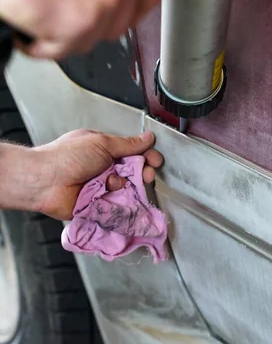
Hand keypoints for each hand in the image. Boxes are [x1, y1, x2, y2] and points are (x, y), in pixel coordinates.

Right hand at [0, 0, 161, 58]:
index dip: (126, 11)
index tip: (112, 15)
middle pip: (118, 24)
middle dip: (91, 23)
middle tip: (64, 7)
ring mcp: (106, 0)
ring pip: (90, 40)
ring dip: (64, 33)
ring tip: (42, 8)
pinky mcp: (79, 24)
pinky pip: (63, 50)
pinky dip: (41, 43)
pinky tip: (30, 22)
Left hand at [31, 130, 162, 219]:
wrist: (45, 181)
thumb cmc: (67, 157)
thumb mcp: (102, 143)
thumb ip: (127, 144)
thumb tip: (147, 138)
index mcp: (103, 149)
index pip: (132, 152)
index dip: (145, 156)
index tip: (155, 161)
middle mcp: (103, 168)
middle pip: (132, 172)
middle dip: (141, 173)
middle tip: (145, 176)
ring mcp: (100, 187)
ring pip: (126, 189)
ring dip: (125, 187)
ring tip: (114, 185)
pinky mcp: (97, 205)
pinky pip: (116, 205)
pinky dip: (118, 202)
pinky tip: (112, 197)